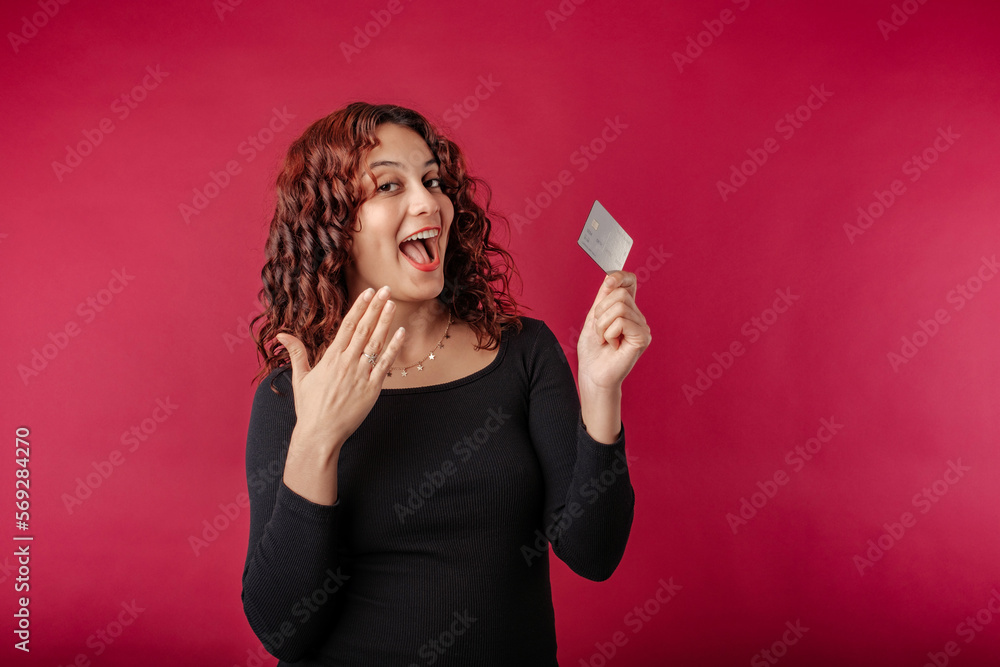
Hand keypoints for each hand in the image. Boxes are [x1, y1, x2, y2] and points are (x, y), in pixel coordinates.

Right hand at [276, 286, 405, 449]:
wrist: (320, 434)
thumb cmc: (309, 407)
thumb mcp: (300, 378)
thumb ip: (296, 353)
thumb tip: (282, 334)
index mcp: (331, 358)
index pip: (348, 326)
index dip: (359, 308)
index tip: (367, 293)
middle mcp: (347, 363)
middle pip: (364, 329)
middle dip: (375, 308)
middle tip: (385, 290)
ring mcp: (361, 375)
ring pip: (376, 343)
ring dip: (385, 322)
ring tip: (392, 304)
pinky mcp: (372, 389)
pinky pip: (386, 364)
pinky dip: (394, 348)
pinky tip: (401, 333)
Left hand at [577, 271, 650, 391]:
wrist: (593, 374)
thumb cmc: (593, 352)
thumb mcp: (593, 318)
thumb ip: (602, 298)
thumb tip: (610, 276)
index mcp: (626, 310)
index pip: (630, 282)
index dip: (620, 276)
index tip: (608, 282)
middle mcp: (637, 317)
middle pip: (620, 293)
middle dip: (601, 311)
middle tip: (600, 330)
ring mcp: (642, 327)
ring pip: (620, 307)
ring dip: (603, 325)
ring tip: (605, 339)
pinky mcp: (642, 338)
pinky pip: (622, 322)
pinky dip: (609, 333)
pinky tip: (612, 345)